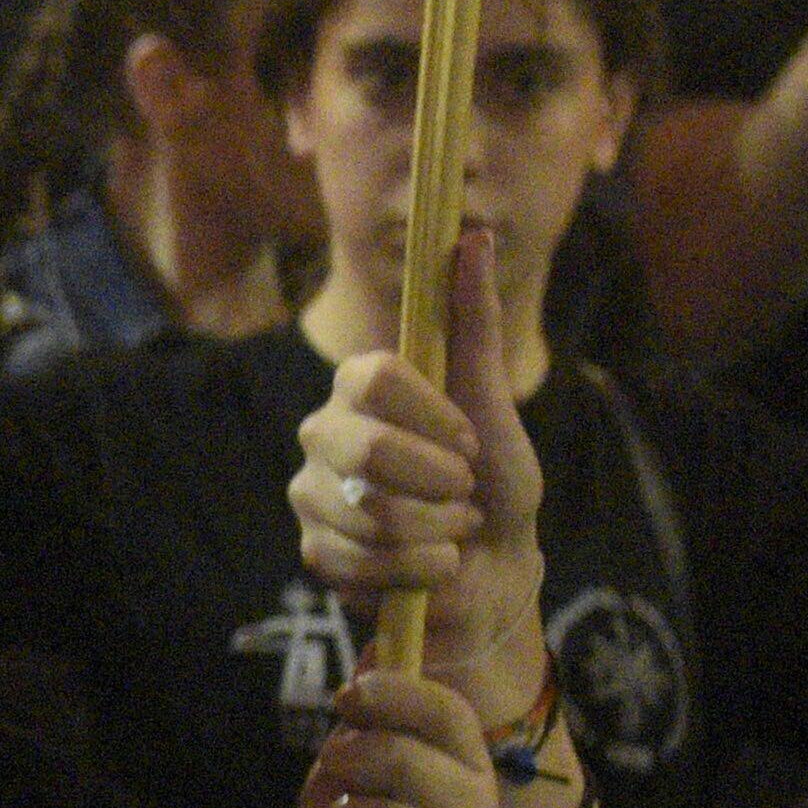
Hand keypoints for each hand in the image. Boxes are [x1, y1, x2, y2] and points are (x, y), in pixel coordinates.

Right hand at [291, 222, 548, 708]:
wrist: (492, 573)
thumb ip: (473, 322)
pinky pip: (363, 561)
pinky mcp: (315, 552)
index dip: (429, 414)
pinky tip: (433, 566)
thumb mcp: (492, 402)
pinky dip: (420, 570)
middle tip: (461, 494)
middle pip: (364, 448)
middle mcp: (323, 434)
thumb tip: (474, 235)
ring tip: (451, 532)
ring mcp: (312, 494)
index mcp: (360, 389)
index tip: (467, 439)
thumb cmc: (495, 484)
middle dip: (437, 482)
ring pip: (369, 511)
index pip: (372, 375)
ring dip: (437, 531)